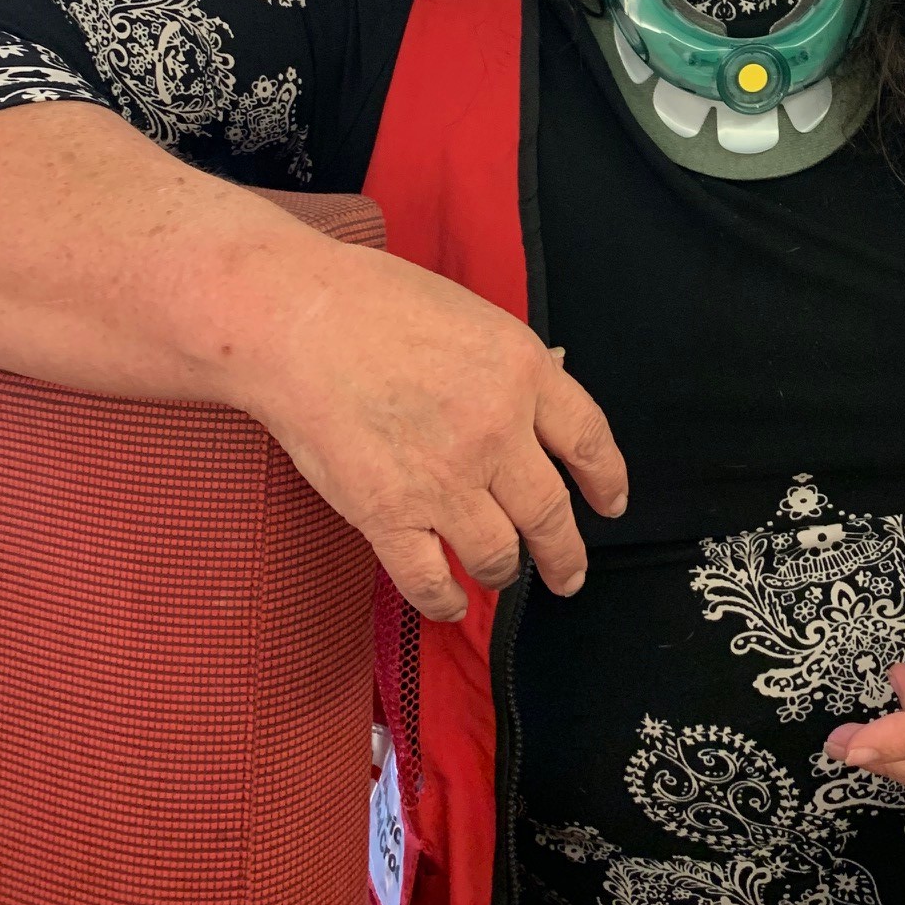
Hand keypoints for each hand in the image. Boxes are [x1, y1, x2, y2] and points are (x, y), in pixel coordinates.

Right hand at [230, 241, 626, 622]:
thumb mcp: (471, 317)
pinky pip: (431, 580)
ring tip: (500, 575)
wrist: (293, 321)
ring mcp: (445, 478)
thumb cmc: (372, 303)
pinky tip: (452, 602)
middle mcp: (496, 430)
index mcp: (523, 371)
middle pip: (552, 513)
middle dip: (567, 555)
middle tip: (570, 575)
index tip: (610, 504)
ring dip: (505, 573)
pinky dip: (446, 601)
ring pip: (500, 555)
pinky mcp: (388, 514)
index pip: (589, 441)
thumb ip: (511, 368)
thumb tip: (546, 396)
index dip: (607, 481)